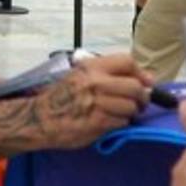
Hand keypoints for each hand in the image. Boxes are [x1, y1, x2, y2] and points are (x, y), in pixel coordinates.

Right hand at [34, 53, 151, 148]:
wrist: (40, 118)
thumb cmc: (62, 97)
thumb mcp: (81, 75)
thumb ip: (108, 74)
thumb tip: (145, 79)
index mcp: (91, 67)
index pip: (127, 62)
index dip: (140, 73)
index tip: (145, 82)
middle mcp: (95, 82)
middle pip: (134, 87)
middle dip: (142, 97)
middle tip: (140, 103)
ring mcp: (96, 103)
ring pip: (131, 106)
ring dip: (131, 112)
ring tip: (123, 113)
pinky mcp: (96, 122)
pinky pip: (122, 122)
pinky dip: (121, 124)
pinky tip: (111, 122)